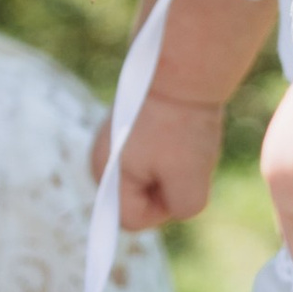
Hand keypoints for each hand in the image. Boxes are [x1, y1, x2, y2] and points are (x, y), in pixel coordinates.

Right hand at [93, 86, 224, 227]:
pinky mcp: (126, 131)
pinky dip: (170, 151)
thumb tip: (173, 203)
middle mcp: (100, 162)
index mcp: (105, 176)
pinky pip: (152, 159)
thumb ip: (181, 210)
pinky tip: (178, 129)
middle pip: (138, 201)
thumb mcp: (192, 182)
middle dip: (165, 188)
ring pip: (148, 180)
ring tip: (181, 141)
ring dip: (170, 169)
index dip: (162, 209)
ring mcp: (111, 145)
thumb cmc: (184, 127)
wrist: (184, 71)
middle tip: (182, 156)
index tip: (180, 178)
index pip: (133, 220)